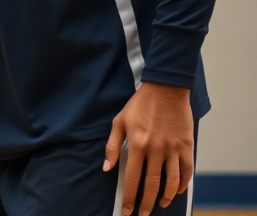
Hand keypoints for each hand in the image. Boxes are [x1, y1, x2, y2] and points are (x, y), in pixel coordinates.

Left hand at [103, 81, 193, 215]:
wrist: (165, 89)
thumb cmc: (139, 104)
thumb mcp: (119, 121)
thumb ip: (112, 146)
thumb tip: (106, 168)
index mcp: (137, 144)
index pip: (132, 178)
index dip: (129, 197)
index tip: (127, 210)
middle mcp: (155, 149)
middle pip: (152, 184)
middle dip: (147, 203)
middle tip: (144, 214)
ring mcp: (173, 148)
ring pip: (171, 181)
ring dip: (166, 197)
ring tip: (160, 205)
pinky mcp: (186, 146)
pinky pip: (187, 171)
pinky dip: (183, 184)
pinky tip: (176, 190)